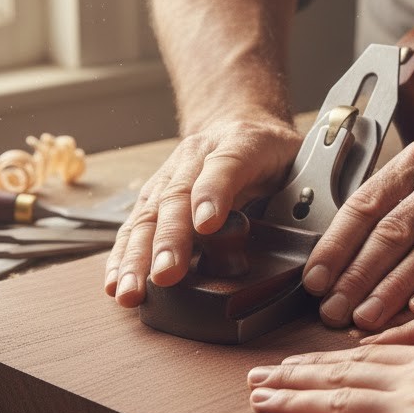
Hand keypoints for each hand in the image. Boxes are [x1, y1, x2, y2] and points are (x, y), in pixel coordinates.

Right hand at [105, 116, 300, 305]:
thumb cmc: (267, 150)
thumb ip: (297, 186)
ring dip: (137, 256)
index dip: (214, 193)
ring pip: (148, 214)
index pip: (226, 165)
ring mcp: (170, 175)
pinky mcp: (154, 196)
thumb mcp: (294, 157)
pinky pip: (135, 225)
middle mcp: (196, 156)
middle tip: (166, 274)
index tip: (207, 224)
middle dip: (170, 239)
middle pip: (178, 196)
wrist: (238, 122)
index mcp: (240, 142)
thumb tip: (295, 230)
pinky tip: (116, 283)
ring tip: (131, 290)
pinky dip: (123, 256)